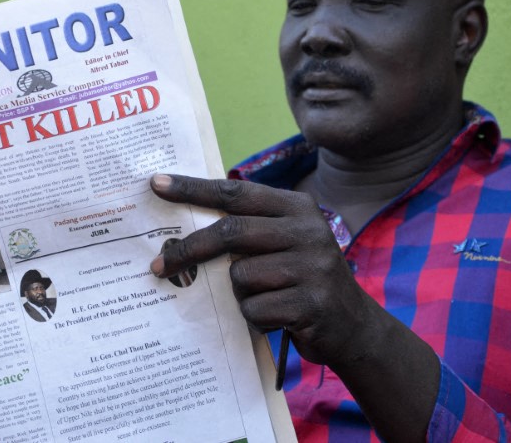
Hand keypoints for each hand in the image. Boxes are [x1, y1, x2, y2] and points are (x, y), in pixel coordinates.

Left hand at [148, 173, 370, 365]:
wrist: (354, 327)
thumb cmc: (303, 280)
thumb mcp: (285, 242)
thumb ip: (248, 228)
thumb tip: (184, 224)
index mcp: (297, 207)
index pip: (235, 191)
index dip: (193, 188)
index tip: (156, 184)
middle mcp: (308, 230)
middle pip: (231, 231)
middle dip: (189, 249)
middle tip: (158, 265)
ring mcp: (313, 266)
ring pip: (240, 276)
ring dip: (237, 295)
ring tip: (262, 299)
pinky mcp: (312, 303)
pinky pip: (255, 309)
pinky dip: (255, 318)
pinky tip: (276, 319)